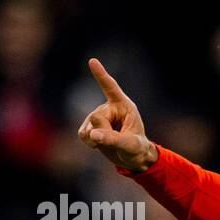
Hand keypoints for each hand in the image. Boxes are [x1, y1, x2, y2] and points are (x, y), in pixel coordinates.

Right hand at [77, 58, 157, 172]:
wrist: (132, 157)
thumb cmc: (137, 148)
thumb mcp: (130, 145)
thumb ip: (113, 139)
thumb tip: (92, 135)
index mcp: (124, 105)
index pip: (111, 88)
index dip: (101, 75)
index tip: (92, 61)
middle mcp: (109, 108)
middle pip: (96, 117)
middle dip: (104, 133)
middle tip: (118, 141)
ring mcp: (97, 116)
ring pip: (88, 128)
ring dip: (97, 140)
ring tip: (112, 142)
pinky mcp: (88, 126)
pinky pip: (82, 134)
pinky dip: (90, 142)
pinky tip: (100, 143)